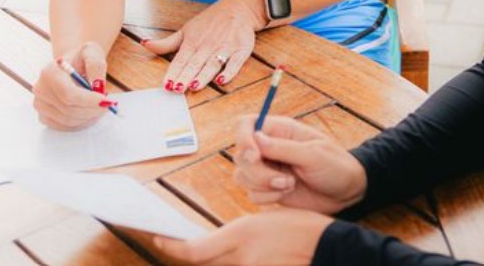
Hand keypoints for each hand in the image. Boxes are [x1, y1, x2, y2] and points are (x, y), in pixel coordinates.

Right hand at [32, 41, 113, 129]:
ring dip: (89, 117)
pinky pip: (65, 126)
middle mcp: (40, 89)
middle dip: (92, 110)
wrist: (71, 64)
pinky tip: (90, 113)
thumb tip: (98, 87)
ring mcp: (40, 104)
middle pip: (68, 109)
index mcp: (49, 72)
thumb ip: (96, 67)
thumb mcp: (92, 53)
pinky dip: (81, 123)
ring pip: (68, 120)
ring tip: (100, 107)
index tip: (106, 101)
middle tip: (108, 105)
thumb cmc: (82, 58)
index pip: (68, 94)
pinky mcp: (44, 116)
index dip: (88, 100)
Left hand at [141, 0, 264, 92]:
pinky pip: (235, 62)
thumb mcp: (187, 30)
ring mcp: (225, 47)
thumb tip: (144, 44)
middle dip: (186, 76)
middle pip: (195, 63)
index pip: (181, 59)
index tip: (166, 85)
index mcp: (193, 41)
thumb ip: (167, 43)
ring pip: (213, 63)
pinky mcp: (241, 49)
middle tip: (177, 89)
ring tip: (195, 86)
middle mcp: (208, 44)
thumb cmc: (210, 22)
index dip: (174, 72)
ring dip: (204, 75)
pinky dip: (229, 71)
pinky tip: (222, 80)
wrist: (239, 8)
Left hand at [153, 209, 331, 264]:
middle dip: (186, 253)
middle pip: (201, 263)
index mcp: (241, 235)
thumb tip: (211, 248)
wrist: (326, 247)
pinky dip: (228, 265)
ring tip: (198, 248)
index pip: (194, 251)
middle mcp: (242, 259)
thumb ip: (235, 238)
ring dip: (210, 261)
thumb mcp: (262, 221)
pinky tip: (225, 258)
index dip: (170, 247)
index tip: (157, 238)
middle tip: (170, 241)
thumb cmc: (297, 227)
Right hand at [232, 115, 366, 213]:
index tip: (254, 155)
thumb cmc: (334, 166)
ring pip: (242, 176)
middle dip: (257, 171)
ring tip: (290, 185)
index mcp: (280, 130)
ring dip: (263, 185)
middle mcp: (269, 147)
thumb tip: (256, 138)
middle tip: (283, 179)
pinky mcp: (268, 189)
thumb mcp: (313, 155)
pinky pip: (252, 194)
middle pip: (240, 155)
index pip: (246, 124)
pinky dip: (268, 197)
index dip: (243, 138)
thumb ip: (284, 148)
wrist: (346, 193)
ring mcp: (267, 169)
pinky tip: (288, 193)